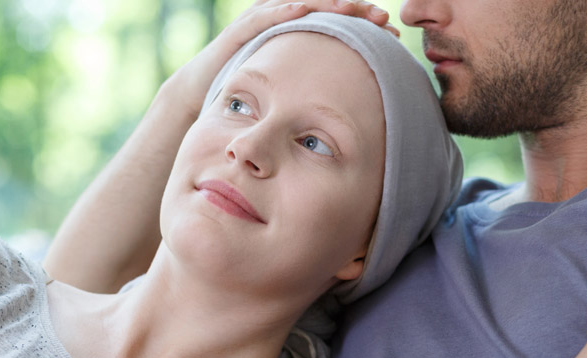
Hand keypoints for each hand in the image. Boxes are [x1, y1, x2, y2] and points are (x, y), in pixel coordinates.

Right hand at [163, 0, 396, 120]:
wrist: (197, 96)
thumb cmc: (246, 98)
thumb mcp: (288, 96)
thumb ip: (316, 99)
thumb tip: (352, 117)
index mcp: (295, 37)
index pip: (333, 22)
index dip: (360, 22)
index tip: (388, 31)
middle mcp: (279, 24)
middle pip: (321, 8)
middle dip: (351, 9)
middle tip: (381, 18)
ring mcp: (258, 25)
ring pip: (297, 5)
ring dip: (325, 4)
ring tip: (351, 6)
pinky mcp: (238, 33)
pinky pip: (263, 18)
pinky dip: (283, 11)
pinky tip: (303, 9)